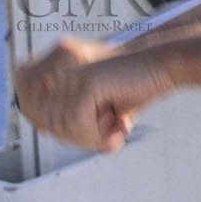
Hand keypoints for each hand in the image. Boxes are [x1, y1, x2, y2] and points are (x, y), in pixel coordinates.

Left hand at [14, 38, 174, 151]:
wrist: (166, 64)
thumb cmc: (137, 85)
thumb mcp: (100, 107)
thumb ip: (74, 119)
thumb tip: (46, 132)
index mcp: (58, 69)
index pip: (35, 111)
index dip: (59, 131)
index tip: (93, 135)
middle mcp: (60, 69)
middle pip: (47, 121)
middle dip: (77, 137)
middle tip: (108, 136)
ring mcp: (73, 74)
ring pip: (61, 125)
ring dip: (89, 137)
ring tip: (116, 130)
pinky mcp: (88, 82)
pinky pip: (77, 122)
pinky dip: (96, 133)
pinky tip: (118, 127)